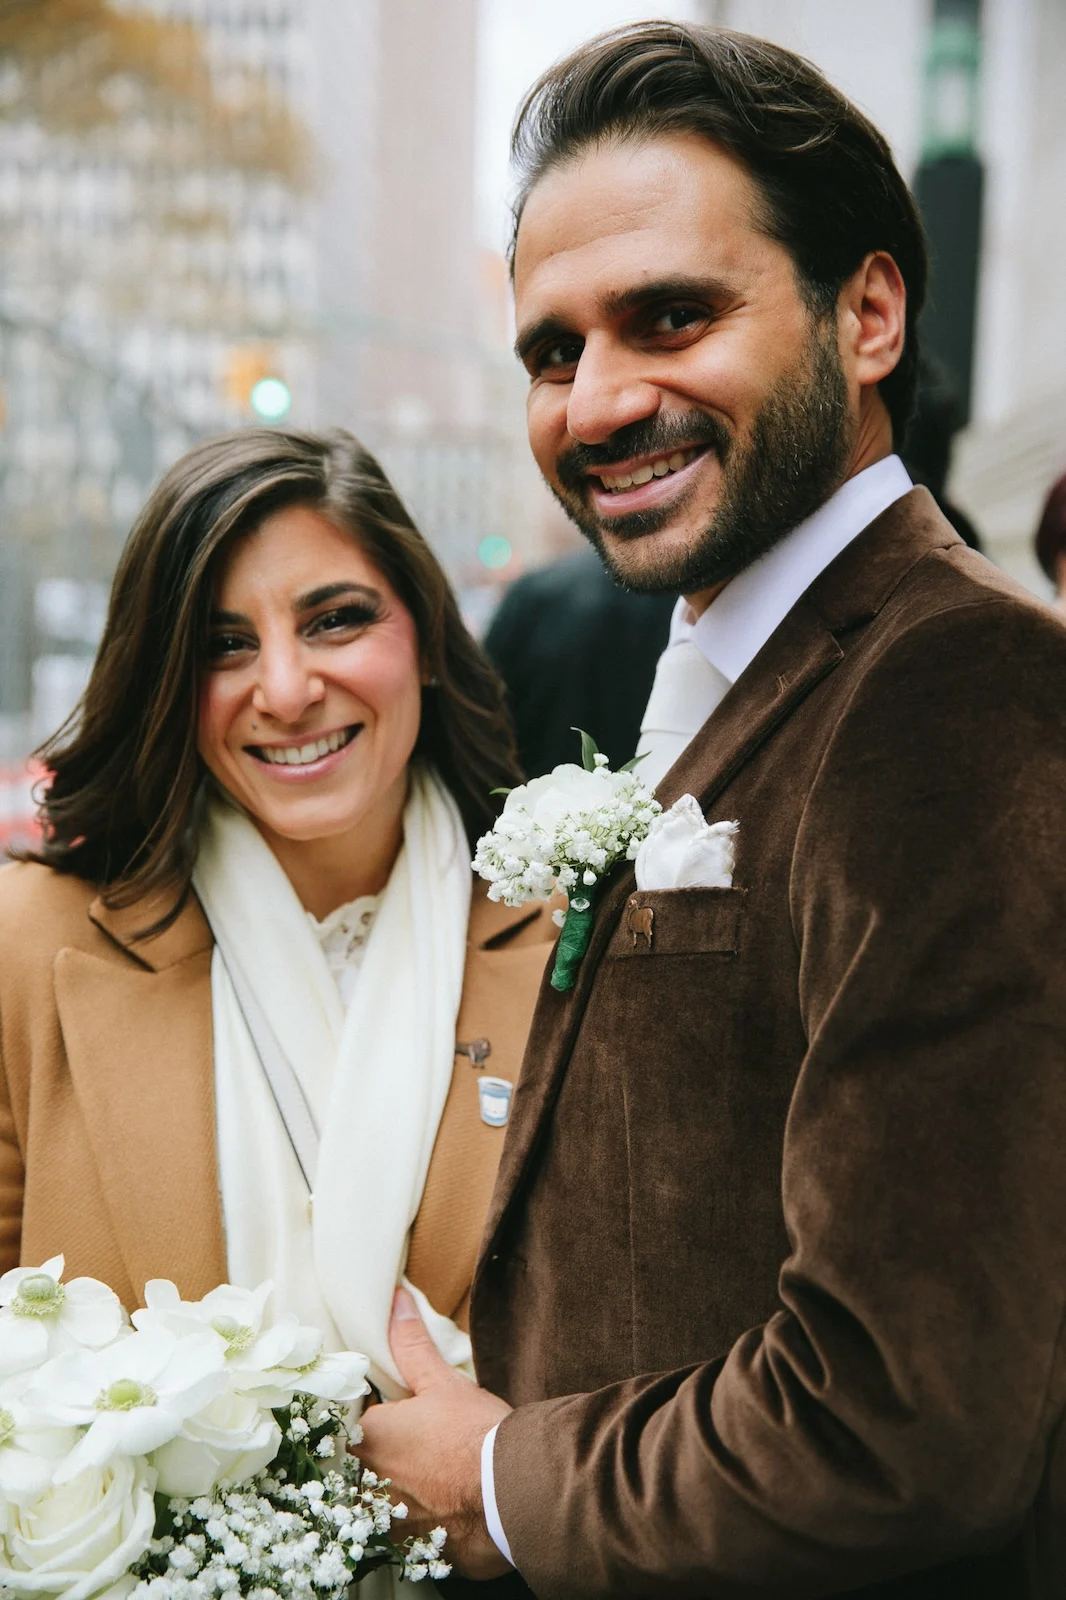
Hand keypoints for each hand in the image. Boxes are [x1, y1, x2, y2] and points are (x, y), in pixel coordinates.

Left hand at [357, 1286, 513, 1579]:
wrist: (512, 1495)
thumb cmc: (474, 1435)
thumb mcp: (443, 1382)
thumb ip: (411, 1345)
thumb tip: (395, 1301)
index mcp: (367, 1439)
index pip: (360, 1425)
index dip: (386, 1419)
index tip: (411, 1420)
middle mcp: (367, 1486)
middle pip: (370, 1465)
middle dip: (395, 1456)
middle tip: (433, 1446)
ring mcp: (389, 1525)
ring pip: (389, 1502)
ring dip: (408, 1492)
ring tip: (444, 1478)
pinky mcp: (415, 1553)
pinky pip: (413, 1534)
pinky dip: (428, 1522)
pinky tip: (452, 1508)